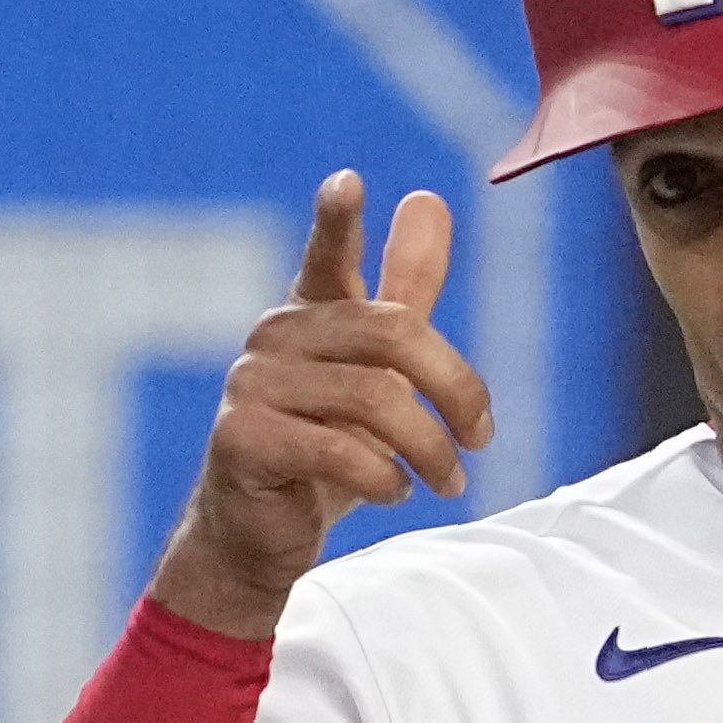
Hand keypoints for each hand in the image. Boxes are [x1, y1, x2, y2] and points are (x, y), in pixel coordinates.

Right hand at [154, 174, 490, 641]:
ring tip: (448, 480)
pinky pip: (340, 450)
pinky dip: (384, 478)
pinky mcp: (241, 438)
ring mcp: (251, 385)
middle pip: (390, 333)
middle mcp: (275, 336)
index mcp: (309, 312)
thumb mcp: (378, 372)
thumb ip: (406, 290)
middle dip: (454, 387)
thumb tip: (428, 199)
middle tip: (482, 437)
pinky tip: (394, 491)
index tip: (349, 182)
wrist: (258, 539)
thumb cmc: (321, 453)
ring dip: (429, 448)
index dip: (337, 220)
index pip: (325, 254)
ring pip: (373, 398)